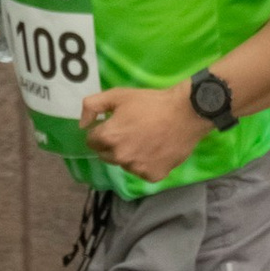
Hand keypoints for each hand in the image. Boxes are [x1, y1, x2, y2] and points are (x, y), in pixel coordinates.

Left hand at [81, 82, 201, 181]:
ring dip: (130, 155)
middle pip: (105, 155)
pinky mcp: (153, 175)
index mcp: (109, 137)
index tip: (115, 125)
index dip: (101, 132)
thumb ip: (92, 106)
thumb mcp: (118, 95)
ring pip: (124, 164)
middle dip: (113, 145)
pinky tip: (156, 150)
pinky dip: (146, 164)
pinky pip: (142, 171)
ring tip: (146, 141)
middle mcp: (120, 156)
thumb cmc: (151, 102)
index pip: (92, 141)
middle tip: (131, 132)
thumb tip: (83, 124)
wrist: (186, 113)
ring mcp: (136, 168)